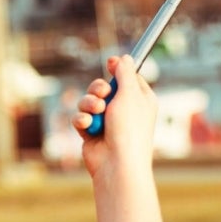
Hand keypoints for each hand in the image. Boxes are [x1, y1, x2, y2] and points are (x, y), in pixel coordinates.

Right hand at [72, 54, 157, 178]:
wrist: (117, 164)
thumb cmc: (129, 129)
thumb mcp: (130, 94)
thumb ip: (125, 73)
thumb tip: (125, 57)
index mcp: (140, 100)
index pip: (128, 77)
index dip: (118, 69)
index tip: (110, 62)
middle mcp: (124, 110)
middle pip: (103, 86)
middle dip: (98, 88)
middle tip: (104, 93)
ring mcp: (107, 122)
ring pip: (88, 101)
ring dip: (89, 104)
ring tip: (96, 113)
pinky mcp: (91, 132)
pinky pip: (81, 117)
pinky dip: (83, 120)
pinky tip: (88, 126)